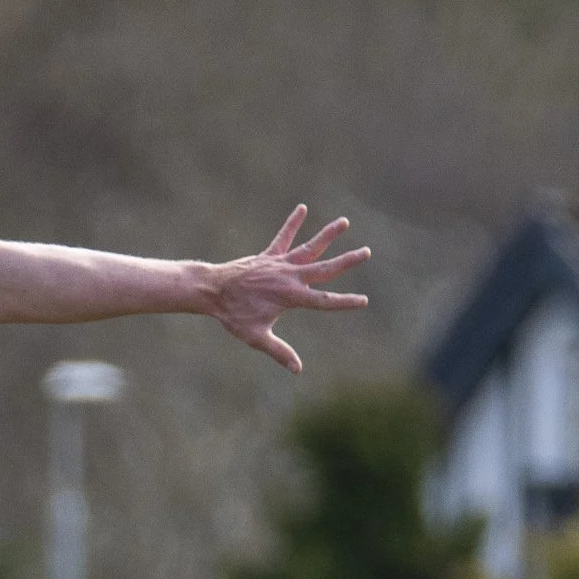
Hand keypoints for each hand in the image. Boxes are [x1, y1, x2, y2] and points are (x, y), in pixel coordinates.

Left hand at [206, 206, 369, 370]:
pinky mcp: (269, 256)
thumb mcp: (256, 337)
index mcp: (290, 297)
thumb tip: (298, 370)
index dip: (345, 302)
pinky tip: (302, 207)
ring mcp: (279, 264)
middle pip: (324, 269)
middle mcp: (289, 277)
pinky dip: (292, 223)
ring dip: (327, 235)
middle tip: (366, 252)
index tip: (364, 300)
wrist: (212, 291)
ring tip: (344, 221)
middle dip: (347, 261)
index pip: (324, 301)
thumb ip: (279, 352)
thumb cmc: (233, 316)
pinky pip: (283, 237)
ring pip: (309, 247)